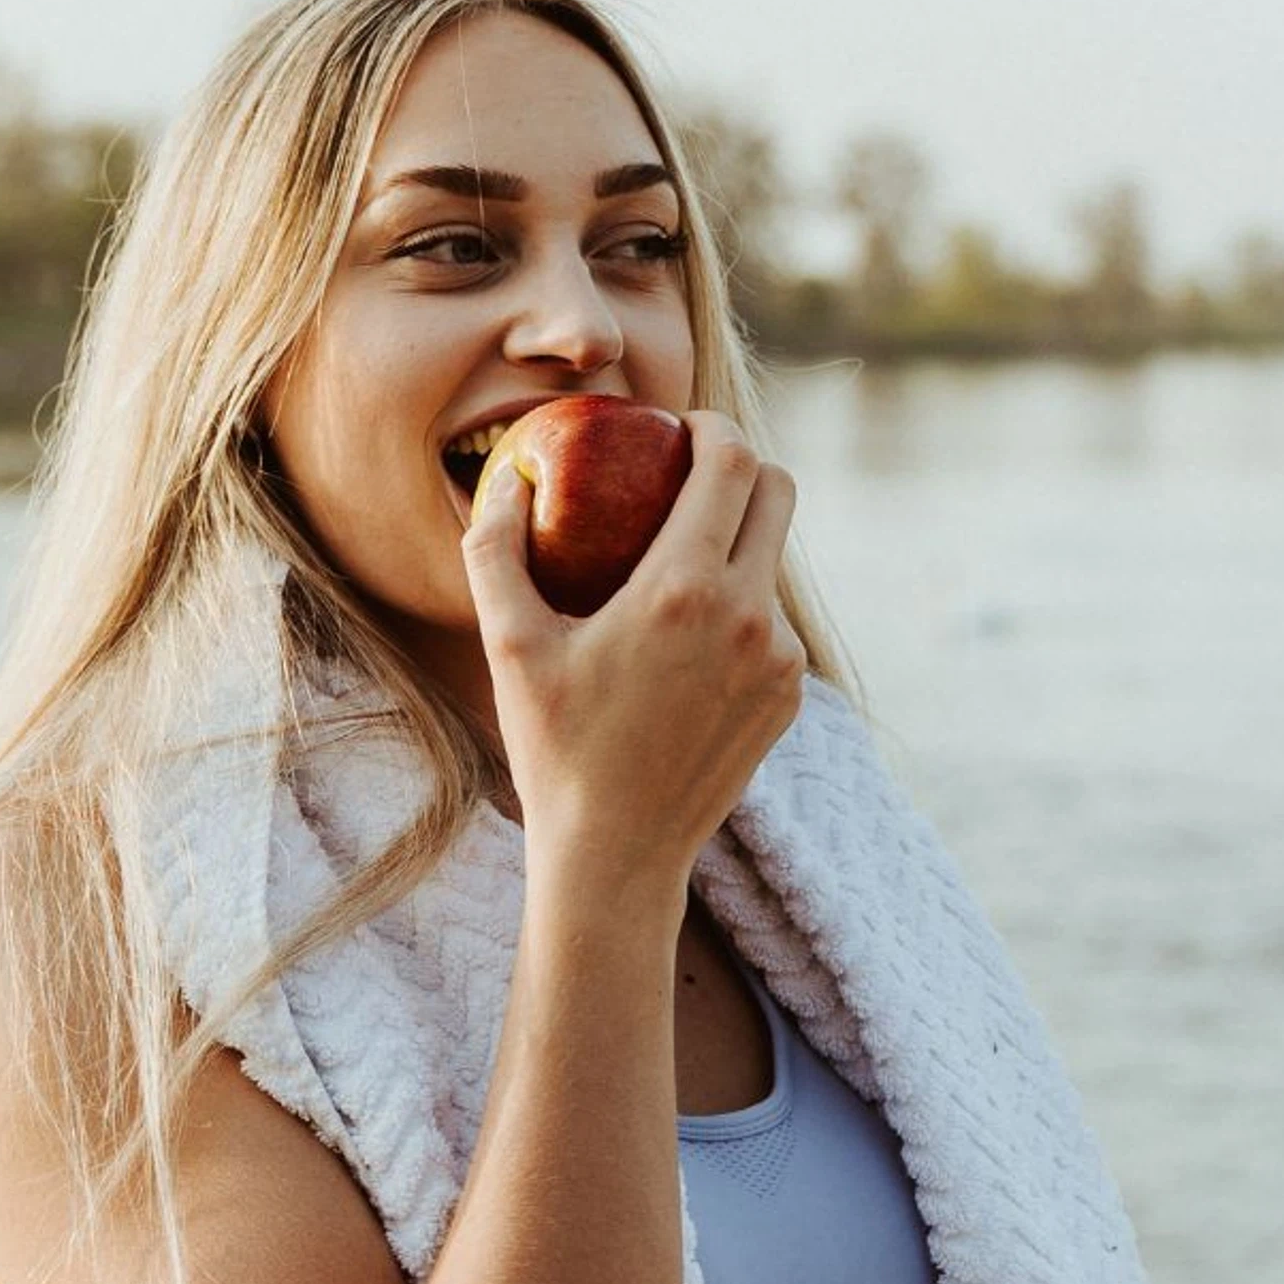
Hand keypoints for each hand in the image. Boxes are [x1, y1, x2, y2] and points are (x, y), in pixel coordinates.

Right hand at [458, 409, 804, 886]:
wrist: (616, 855)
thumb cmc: (553, 748)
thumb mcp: (508, 646)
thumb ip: (495, 550)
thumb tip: (505, 482)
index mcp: (685, 590)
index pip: (732, 462)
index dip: (712, 427)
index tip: (680, 429)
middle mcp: (750, 617)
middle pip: (778, 491)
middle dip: (740, 465)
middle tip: (689, 472)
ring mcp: (779, 659)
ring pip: (775, 557)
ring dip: (736, 540)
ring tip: (675, 560)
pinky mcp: (788, 695)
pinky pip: (772, 619)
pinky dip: (739, 604)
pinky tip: (686, 634)